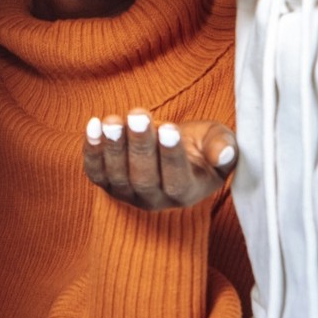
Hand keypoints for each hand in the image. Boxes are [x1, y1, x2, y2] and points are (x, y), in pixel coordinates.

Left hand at [83, 108, 236, 209]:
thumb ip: (224, 147)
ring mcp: (128, 194)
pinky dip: (91, 151)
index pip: (177, 181)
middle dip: (140, 146)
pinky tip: (94, 125)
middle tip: (138, 116)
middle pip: (144, 179)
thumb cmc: (200, 145)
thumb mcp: (220, 141)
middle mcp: (156, 200)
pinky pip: (95, 172)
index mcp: (187, 193)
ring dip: (114, 147)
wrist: (171, 146)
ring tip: (114, 120)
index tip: (169, 127)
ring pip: (117, 176)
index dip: (171, 155)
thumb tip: (225, 153)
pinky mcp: (107, 183)